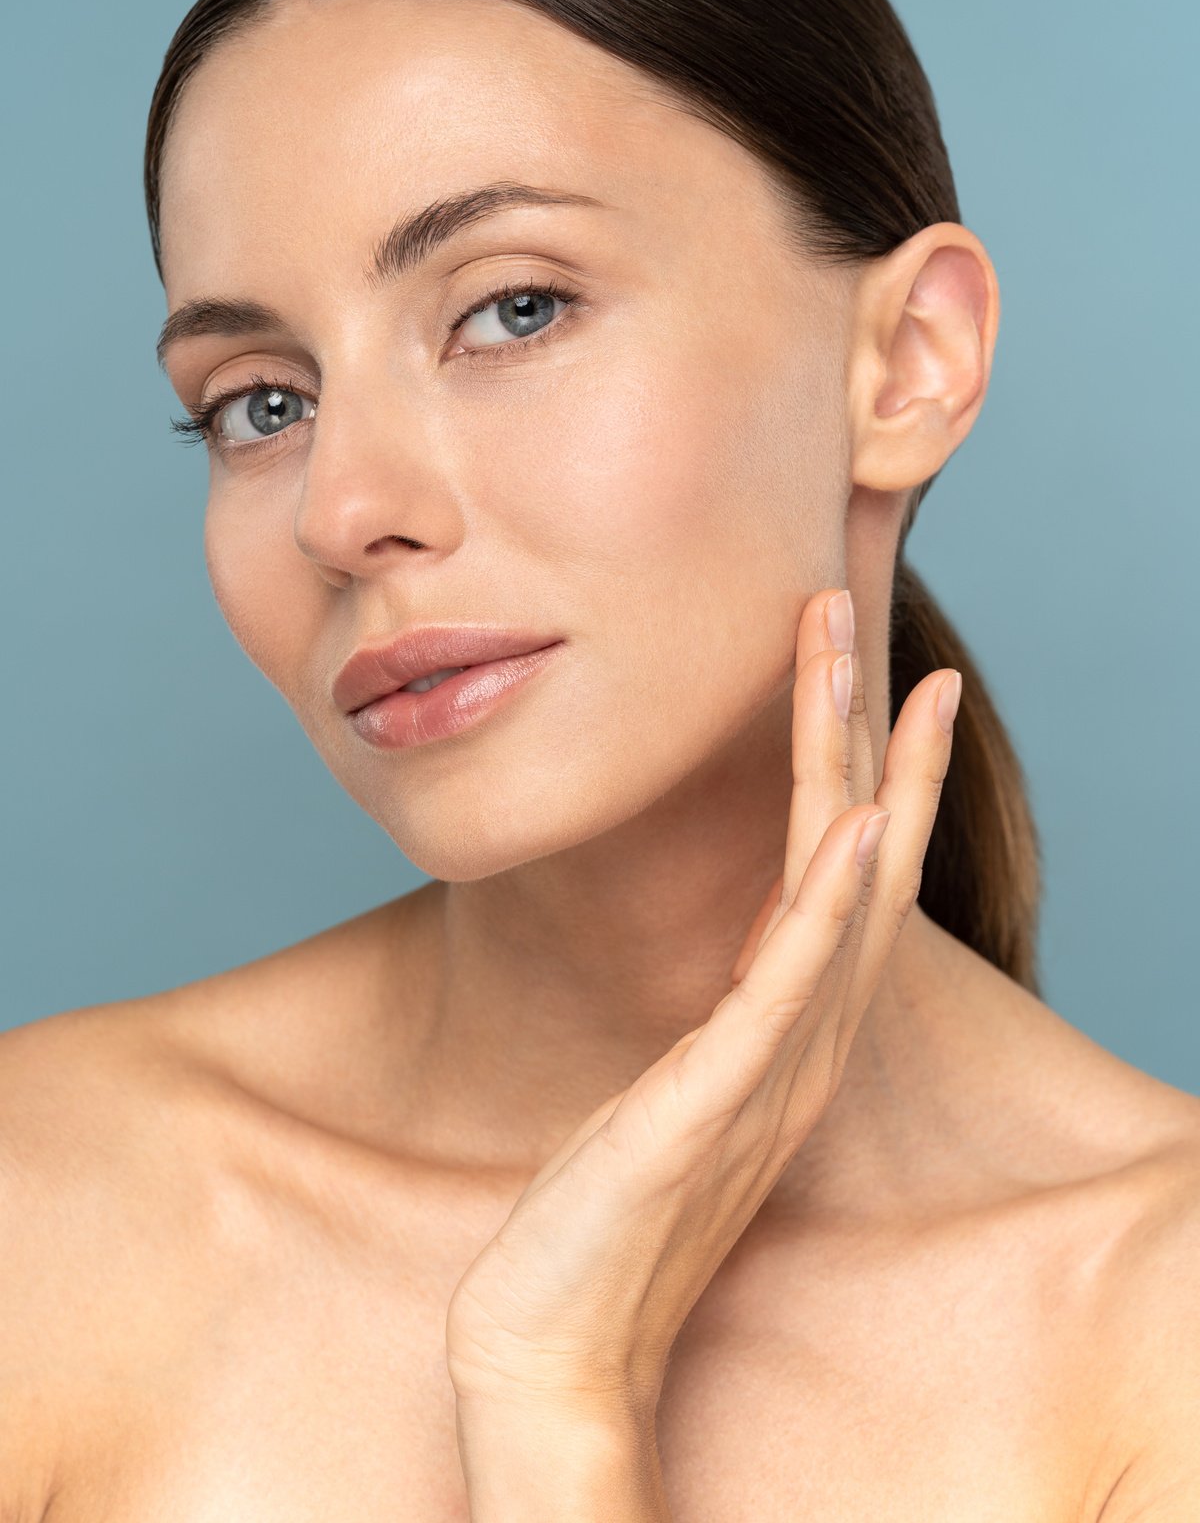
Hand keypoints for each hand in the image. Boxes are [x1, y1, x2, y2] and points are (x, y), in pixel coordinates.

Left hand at [445, 586, 959, 1425]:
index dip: (873, 764)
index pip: (849, 870)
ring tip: (854, 659)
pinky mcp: (720, 1098)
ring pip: (835, 888)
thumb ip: (715, 1012)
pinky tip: (850, 824)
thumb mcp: (674, 1077)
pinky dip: (830, 898)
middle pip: (860, 850)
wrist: (558, 1331)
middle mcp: (805, 1037)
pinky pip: (790, 983)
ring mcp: (773, 1066)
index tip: (881, 667)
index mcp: (791, 1026)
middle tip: (843, 598)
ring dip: (848, 764)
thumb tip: (715, 943)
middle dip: (859, 720)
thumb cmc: (605, 1204)